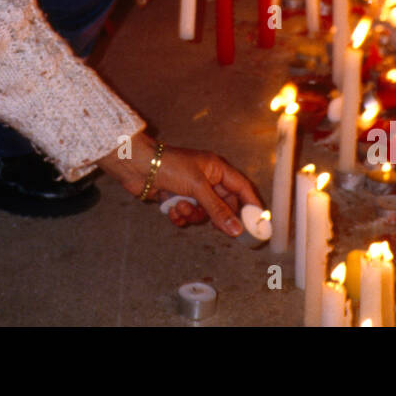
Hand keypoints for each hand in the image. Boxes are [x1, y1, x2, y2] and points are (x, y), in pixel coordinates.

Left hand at [98, 134, 261, 236]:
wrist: (137, 165)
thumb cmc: (170, 166)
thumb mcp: (198, 187)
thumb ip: (218, 210)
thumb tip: (237, 230)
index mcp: (217, 169)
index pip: (242, 188)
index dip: (251, 205)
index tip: (258, 223)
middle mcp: (207, 179)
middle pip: (223, 204)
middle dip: (216, 216)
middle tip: (217, 228)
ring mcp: (191, 189)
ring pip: (202, 212)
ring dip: (192, 214)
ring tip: (181, 207)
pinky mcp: (176, 198)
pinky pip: (186, 214)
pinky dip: (179, 215)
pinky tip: (170, 209)